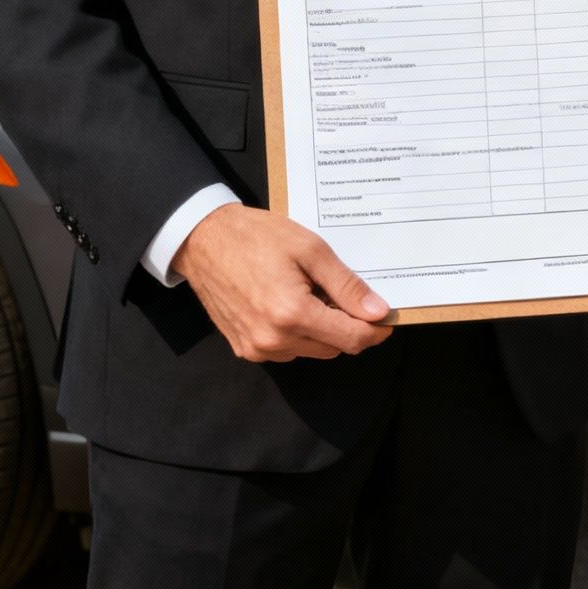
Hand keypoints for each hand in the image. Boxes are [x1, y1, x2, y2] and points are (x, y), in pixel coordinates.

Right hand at [170, 204, 391, 362]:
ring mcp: (257, 348)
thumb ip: (347, 285)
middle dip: (347, 325)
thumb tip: (377, 312)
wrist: (203, 240)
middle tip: (340, 292)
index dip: (375, 330)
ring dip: (322, 330)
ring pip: (313, 350)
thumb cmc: (256, 237)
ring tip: (309, 293)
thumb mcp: (310, 250)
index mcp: (292, 314)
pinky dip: (298, 333)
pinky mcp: (245, 349)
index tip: (385, 317)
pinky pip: (288, 350)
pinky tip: (288, 303)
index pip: (352, 339)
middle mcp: (274, 340)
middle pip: (335, 348)